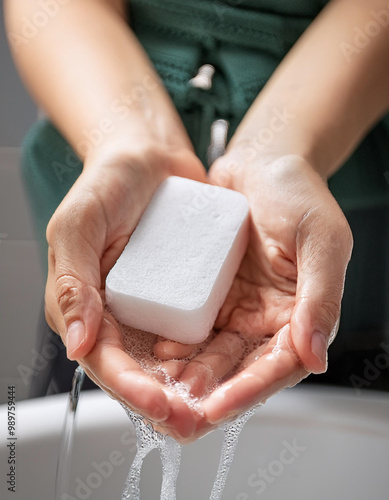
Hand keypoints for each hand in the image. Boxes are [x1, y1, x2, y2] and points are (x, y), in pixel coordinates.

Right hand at [44, 141, 206, 439]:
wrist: (149, 158)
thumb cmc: (107, 184)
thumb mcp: (79, 225)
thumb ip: (72, 282)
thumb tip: (76, 344)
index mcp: (87, 307)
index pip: (107, 362)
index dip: (131, 390)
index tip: (162, 407)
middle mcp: (121, 316)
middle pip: (142, 373)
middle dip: (167, 402)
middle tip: (197, 422)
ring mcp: (154, 308)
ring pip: (172, 363)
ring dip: (193, 389)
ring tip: (219, 406)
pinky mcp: (183, 296)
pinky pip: (196, 334)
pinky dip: (211, 356)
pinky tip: (233, 368)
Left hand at [154, 153, 352, 436]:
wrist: (260, 162)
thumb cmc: (298, 192)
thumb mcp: (321, 239)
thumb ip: (321, 298)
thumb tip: (315, 356)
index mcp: (302, 313)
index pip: (280, 365)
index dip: (251, 390)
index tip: (218, 408)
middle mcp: (268, 319)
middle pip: (241, 368)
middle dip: (212, 392)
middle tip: (179, 411)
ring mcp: (237, 308)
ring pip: (214, 354)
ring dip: (190, 374)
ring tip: (161, 388)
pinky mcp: (211, 294)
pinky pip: (194, 325)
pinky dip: (178, 341)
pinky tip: (157, 350)